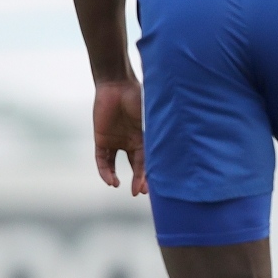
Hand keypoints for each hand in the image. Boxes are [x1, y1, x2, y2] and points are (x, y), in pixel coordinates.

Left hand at [93, 79, 146, 195]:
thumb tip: (176, 148)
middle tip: (140, 192)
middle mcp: (130, 142)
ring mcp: (115, 141)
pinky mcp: (101, 139)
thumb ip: (157, 133)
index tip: (151, 188)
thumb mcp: (150, 119)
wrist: (116, 85)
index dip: (149, 175)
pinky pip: (102, 160)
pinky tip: (111, 181)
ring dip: (119, 178)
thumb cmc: (138, 98)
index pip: (148, 161)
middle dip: (138, 180)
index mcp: (144, 137)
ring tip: (124, 187)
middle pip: (135, 166)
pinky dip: (105, 171)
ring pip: (116, 166)